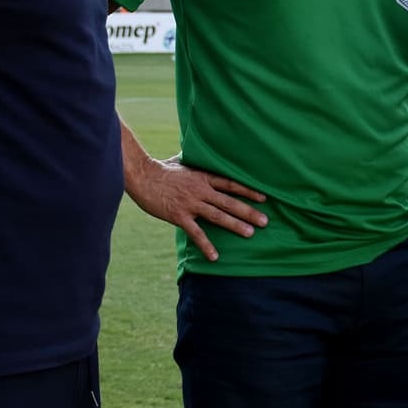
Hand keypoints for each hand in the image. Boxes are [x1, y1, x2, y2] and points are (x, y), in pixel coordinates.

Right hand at [127, 154, 267, 261]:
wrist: (142, 176)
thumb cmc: (161, 169)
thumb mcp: (182, 161)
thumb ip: (195, 161)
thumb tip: (201, 150)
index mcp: (203, 176)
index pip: (231, 184)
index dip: (248, 191)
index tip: (264, 198)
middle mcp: (201, 190)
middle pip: (229, 202)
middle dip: (249, 212)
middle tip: (266, 221)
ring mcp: (191, 203)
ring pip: (218, 216)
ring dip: (235, 225)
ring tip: (251, 233)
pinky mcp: (179, 215)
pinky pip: (196, 233)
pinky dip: (206, 245)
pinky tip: (215, 256)